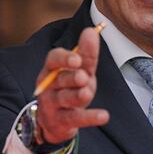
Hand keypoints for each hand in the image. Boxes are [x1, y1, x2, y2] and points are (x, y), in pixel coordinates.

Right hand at [34, 27, 109, 143]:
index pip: (53, 60)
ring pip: (65, 98)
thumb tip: (91, 30)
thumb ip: (86, 54)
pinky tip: (103, 116)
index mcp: (52, 70)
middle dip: (71, 77)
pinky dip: (89, 117)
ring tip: (87, 93)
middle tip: (82, 77)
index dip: (64, 58)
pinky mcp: (61, 122)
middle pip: (60, 79)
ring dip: (77, 95)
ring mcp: (53, 105)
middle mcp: (49, 86)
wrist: (54, 121)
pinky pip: (75, 119)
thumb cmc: (68, 89)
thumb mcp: (79, 71)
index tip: (77, 59)